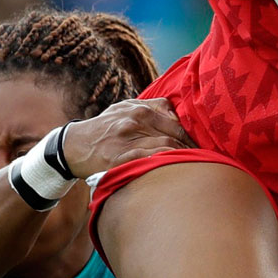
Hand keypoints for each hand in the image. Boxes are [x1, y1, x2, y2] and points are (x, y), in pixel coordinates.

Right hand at [60, 98, 195, 179]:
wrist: (74, 146)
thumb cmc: (103, 128)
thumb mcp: (123, 108)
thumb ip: (149, 106)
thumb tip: (175, 111)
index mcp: (138, 109)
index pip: (175, 121)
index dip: (190, 135)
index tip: (199, 146)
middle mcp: (134, 121)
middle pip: (175, 135)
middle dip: (191, 148)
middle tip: (203, 160)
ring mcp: (128, 139)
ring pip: (167, 148)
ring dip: (182, 159)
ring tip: (190, 168)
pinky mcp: (122, 158)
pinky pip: (152, 161)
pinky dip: (166, 165)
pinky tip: (172, 171)